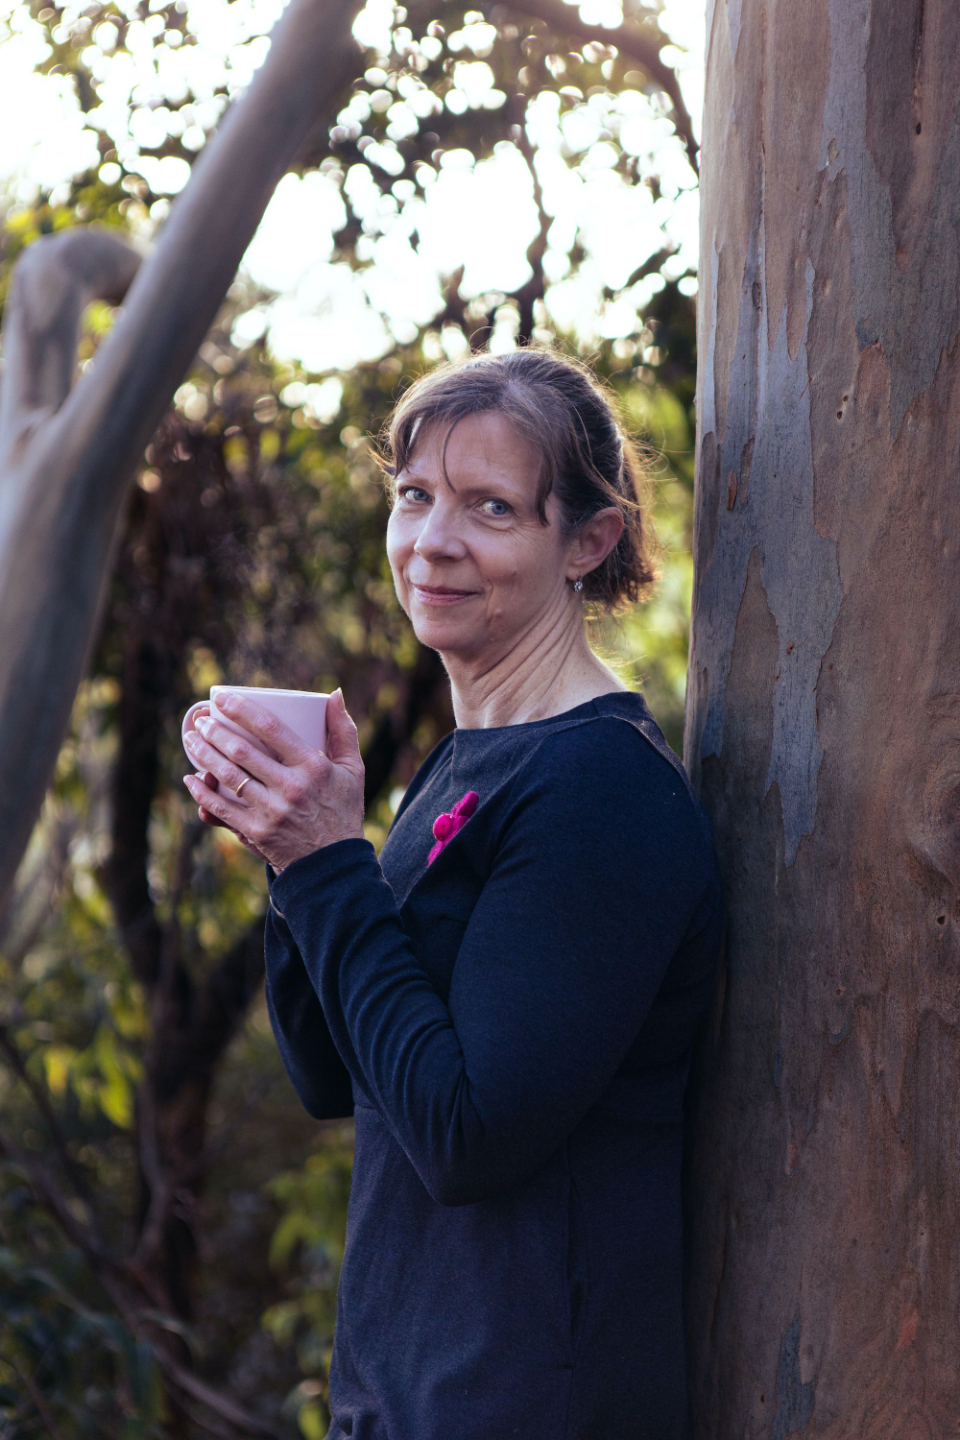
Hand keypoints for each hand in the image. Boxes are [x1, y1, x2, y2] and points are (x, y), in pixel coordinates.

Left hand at [182, 689, 365, 873]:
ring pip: (228, 777)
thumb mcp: (353, 770)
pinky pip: (221, 809)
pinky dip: (202, 793)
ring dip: (204, 755)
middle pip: (242, 752)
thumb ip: (344, 731)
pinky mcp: (257, 832)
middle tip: (201, 720)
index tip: (222, 697)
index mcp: (313, 766)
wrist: (334, 864)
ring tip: (191, 740)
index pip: (270, 729)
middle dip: (215, 731)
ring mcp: (272, 811)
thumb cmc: (342, 810)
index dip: (241, 709)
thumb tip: (334, 694)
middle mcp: (291, 787)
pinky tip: (190, 779)